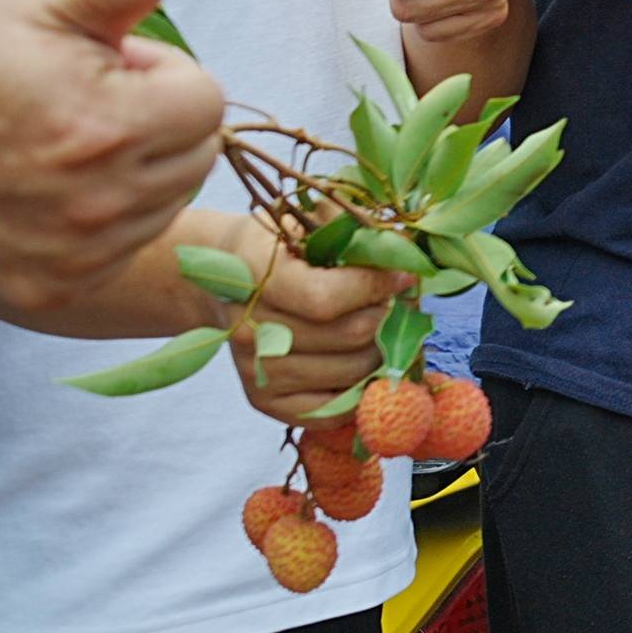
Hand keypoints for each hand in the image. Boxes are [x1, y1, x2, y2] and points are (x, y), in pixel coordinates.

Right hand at [0, 0, 223, 322]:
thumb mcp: (46, 11)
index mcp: (108, 124)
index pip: (207, 99)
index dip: (162, 75)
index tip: (107, 70)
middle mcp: (100, 199)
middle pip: (198, 154)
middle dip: (158, 123)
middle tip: (85, 106)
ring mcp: (78, 253)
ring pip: (168, 203)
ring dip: (138, 173)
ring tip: (66, 147)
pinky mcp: (57, 288)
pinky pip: (129, 249)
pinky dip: (109, 223)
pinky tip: (54, 194)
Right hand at [187, 210, 404, 423]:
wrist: (227, 279)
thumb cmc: (283, 245)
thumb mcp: (312, 220)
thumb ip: (356, 232)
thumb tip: (405, 253)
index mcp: (256, 275)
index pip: (325, 298)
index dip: (376, 287)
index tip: (404, 275)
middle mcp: (248, 329)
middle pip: (348, 336)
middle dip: (389, 316)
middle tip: (400, 302)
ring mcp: (254, 370)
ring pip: (350, 374)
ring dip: (384, 351)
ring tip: (385, 327)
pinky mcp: (263, 401)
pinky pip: (332, 412)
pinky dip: (362, 391)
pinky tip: (367, 361)